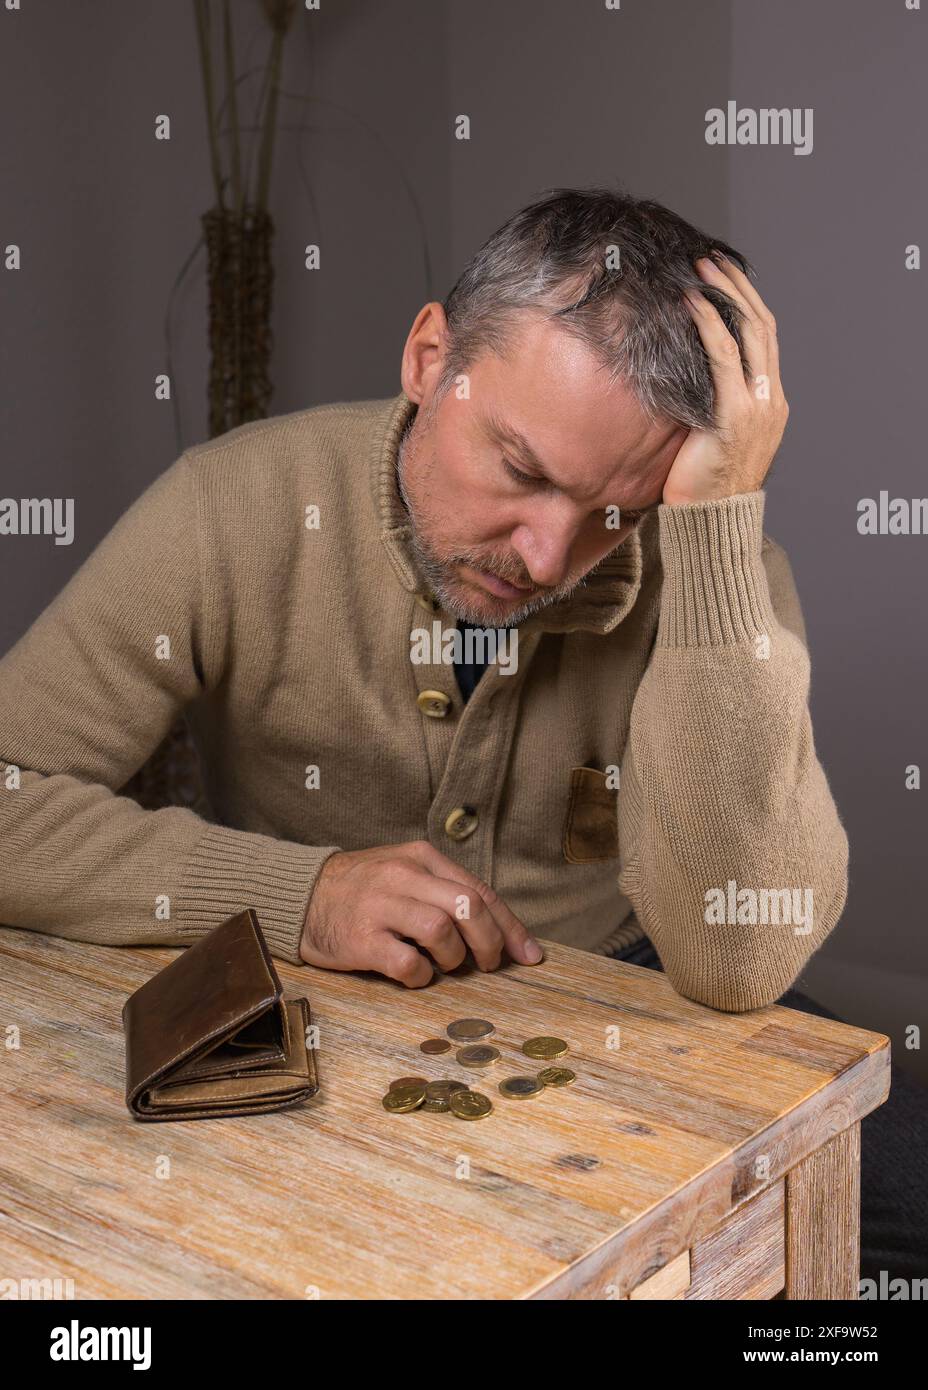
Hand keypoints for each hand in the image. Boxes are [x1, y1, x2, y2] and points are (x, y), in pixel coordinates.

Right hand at [300, 839, 543, 986]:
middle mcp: (403, 876)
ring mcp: (381, 906)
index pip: (480, 891)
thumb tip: (497, 927)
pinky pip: (407, 963)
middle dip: (490, 943)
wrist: (301, 895)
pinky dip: (422, 976)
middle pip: (468, 907)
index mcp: (421, 858)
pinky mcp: (361, 939)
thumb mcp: (405, 872)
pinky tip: (416, 975)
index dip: (510, 927)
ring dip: (454, 958)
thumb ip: (445, 890)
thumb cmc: (363, 889)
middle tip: (488, 965)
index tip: (529, 955)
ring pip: (442, 931)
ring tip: (445, 965)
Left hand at [662, 255, 788, 506]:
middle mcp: (771, 399)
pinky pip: (724, 358)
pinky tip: (690, 305)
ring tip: (699, 270)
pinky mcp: (734, 416)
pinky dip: (708, 326)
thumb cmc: (705, 488)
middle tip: (711, 261)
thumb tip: (683, 380)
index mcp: (771, 403)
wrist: (713, 524)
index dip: (747, 304)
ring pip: (749, 333)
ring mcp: (757, 406)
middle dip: (737, 288)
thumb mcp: (715, 439)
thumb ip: (712, 407)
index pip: (766, 339)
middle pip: (762, 325)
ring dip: (723, 295)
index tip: (725, 279)